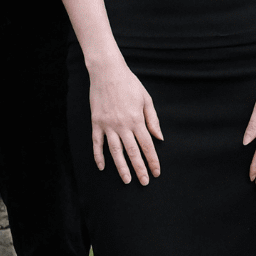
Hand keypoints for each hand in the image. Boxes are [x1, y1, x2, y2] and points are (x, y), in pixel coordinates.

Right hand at [86, 57, 164, 184]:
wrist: (107, 72)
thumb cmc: (130, 84)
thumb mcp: (146, 99)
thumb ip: (153, 120)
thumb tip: (159, 138)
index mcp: (137, 120)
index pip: (147, 145)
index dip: (152, 160)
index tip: (156, 172)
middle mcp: (123, 125)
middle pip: (133, 152)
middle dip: (139, 169)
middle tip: (144, 182)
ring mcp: (108, 125)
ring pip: (115, 152)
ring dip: (121, 167)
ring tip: (126, 180)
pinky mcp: (96, 123)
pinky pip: (97, 143)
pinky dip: (98, 156)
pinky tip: (102, 167)